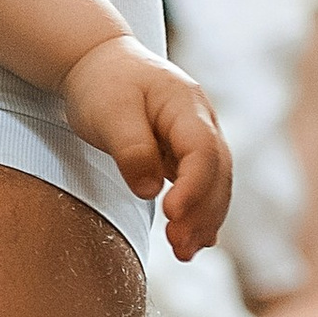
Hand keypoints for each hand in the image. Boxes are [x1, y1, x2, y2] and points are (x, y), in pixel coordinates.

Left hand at [62, 35, 231, 261]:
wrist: (100, 63)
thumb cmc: (103, 83)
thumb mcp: (109, 111)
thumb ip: (131, 148)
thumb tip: (149, 189)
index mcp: (187, 105)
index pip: (203, 151)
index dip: (193, 187)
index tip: (171, 214)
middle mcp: (202, 123)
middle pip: (217, 173)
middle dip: (202, 213)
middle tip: (178, 247)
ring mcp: (197, 139)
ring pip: (214, 185)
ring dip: (203, 220)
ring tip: (183, 252)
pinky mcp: (185, 155)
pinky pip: (201, 187)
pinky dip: (200, 214)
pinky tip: (195, 241)